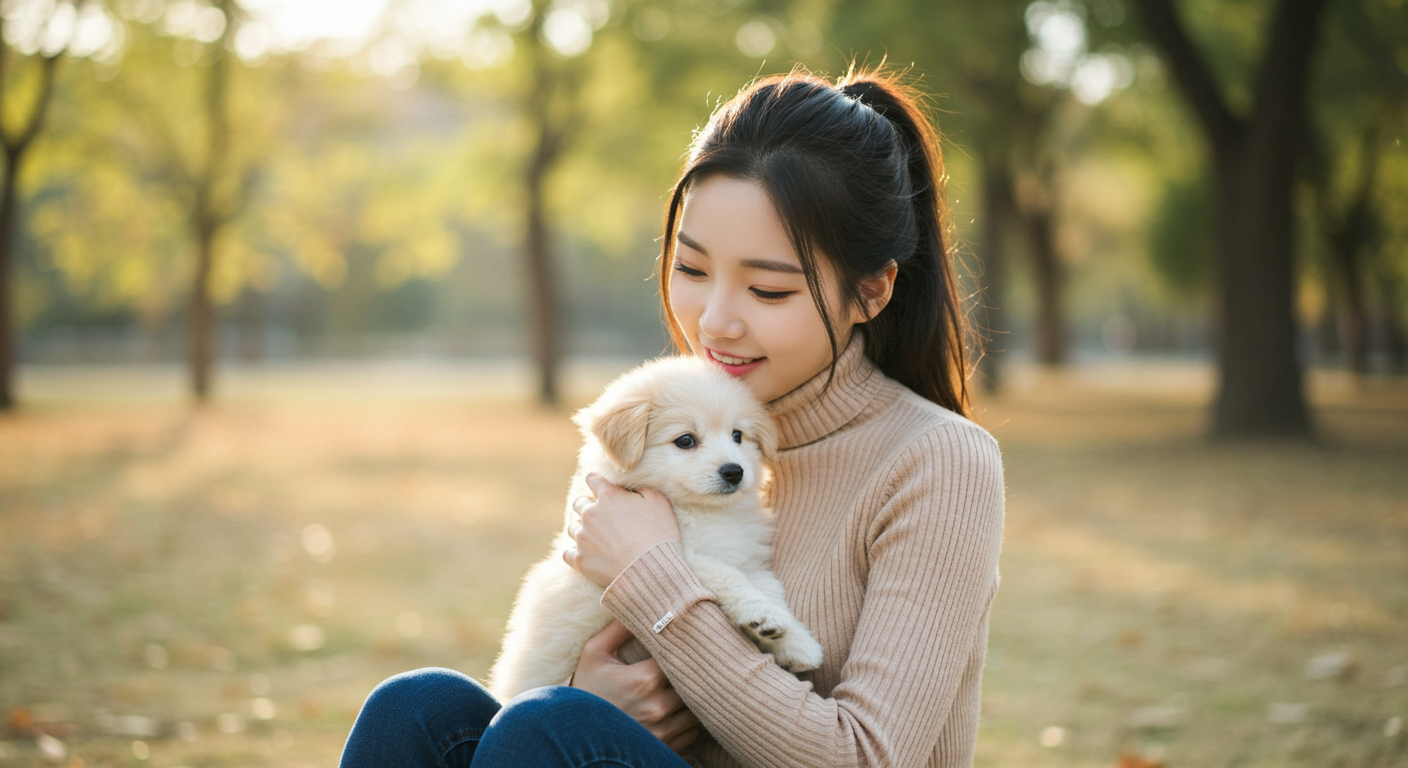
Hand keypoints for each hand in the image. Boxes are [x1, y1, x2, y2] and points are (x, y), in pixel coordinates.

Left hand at [564, 473, 679, 587]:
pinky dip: (576, 553)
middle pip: (579, 503)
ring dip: (583, 530)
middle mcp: (590, 514)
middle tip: (603, 518)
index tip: (602, 490)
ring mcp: (583, 537)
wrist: (651, 571)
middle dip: (589, 507)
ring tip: (598, 540)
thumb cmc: (658, 535)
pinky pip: (568, 553)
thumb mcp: (659, 502)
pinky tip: (587, 556)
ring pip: (573, 528)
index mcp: (609, 496)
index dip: (597, 483)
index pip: (592, 479)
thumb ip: (642, 488)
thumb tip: (632, 487)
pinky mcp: (580, 560)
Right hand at [572, 620, 699, 752]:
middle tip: (686, 664)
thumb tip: (635, 601)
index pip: (681, 656)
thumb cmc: (585, 691)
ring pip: (696, 708)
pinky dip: (687, 722)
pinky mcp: (665, 748)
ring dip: (690, 698)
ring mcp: (663, 730)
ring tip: (679, 688)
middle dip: (688, 674)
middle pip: (693, 682)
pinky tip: (674, 712)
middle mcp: (658, 706)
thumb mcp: (593, 654)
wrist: (575, 736)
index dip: (683, 649)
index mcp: (644, 678)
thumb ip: (617, 629)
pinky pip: (692, 732)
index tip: (680, 645)